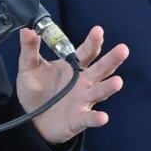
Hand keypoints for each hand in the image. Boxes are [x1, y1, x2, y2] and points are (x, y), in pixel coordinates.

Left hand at [19, 26, 129, 144]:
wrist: (30, 120)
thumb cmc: (35, 91)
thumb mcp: (29, 68)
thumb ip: (30, 49)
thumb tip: (27, 30)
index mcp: (73, 66)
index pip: (87, 51)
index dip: (93, 41)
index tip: (98, 31)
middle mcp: (83, 82)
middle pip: (101, 69)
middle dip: (112, 59)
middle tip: (123, 49)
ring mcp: (83, 100)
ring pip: (99, 91)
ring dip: (108, 87)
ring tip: (117, 82)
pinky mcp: (79, 119)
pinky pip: (89, 118)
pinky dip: (96, 118)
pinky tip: (102, 117)